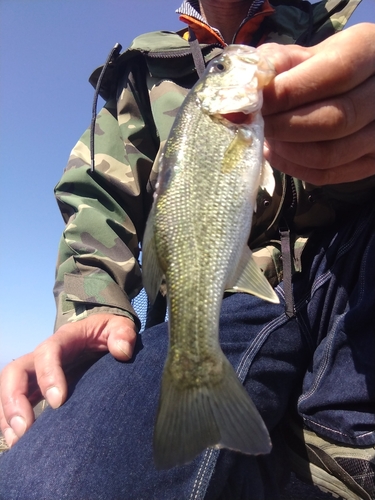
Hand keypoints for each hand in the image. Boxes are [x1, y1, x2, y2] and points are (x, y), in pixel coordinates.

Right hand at [0, 314, 136, 446]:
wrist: (104, 336)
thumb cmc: (111, 333)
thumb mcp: (121, 327)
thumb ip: (123, 334)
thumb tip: (122, 352)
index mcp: (66, 338)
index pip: (47, 352)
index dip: (48, 375)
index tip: (57, 403)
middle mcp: (45, 355)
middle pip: (16, 371)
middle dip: (14, 399)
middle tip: (25, 427)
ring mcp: (38, 372)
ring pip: (8, 388)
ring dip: (7, 414)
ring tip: (19, 440)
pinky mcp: (37, 387)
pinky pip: (16, 402)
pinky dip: (11, 421)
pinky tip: (21, 442)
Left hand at [260, 23, 374, 184]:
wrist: (353, 88)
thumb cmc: (322, 68)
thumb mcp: (304, 54)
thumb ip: (277, 64)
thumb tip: (248, 91)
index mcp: (370, 52)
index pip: (334, 75)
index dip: (289, 93)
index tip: (254, 104)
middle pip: (335, 120)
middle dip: (284, 127)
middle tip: (254, 127)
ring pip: (332, 154)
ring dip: (288, 151)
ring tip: (264, 139)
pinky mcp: (370, 162)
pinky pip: (330, 175)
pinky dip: (295, 168)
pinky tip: (276, 153)